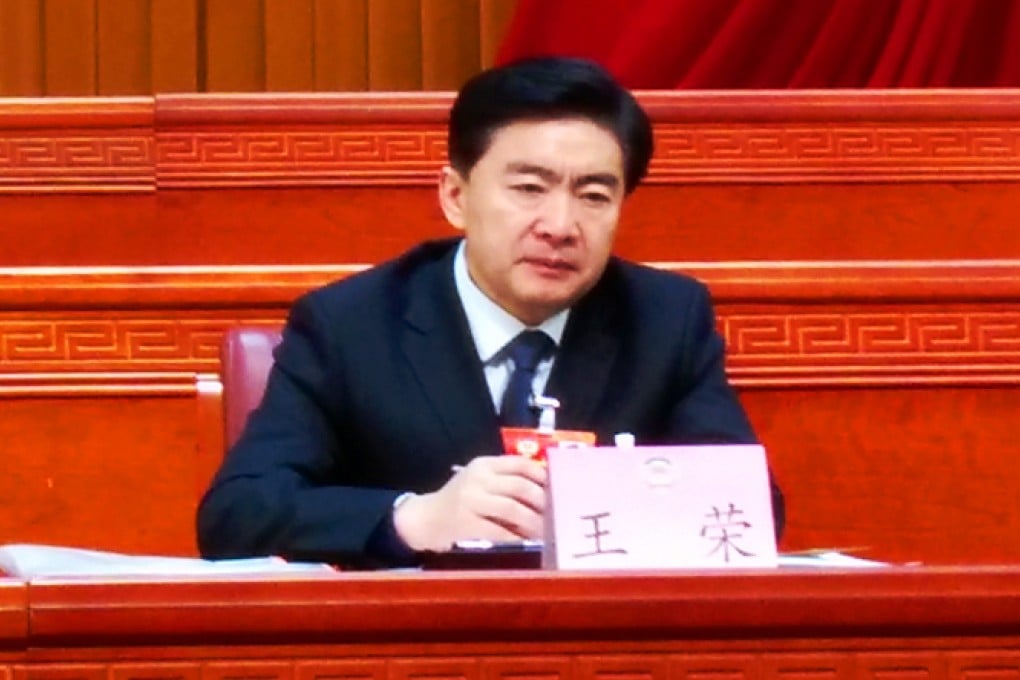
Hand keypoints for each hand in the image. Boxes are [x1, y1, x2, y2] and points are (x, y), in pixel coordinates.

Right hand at [392, 455, 546, 551]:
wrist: (425, 518)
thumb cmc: (460, 500)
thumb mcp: (480, 481)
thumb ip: (506, 480)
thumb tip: (547, 490)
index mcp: (485, 464)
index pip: (520, 463)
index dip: (542, 475)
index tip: (559, 487)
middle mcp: (478, 478)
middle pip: (520, 486)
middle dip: (543, 502)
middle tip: (558, 513)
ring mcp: (470, 499)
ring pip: (512, 508)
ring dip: (534, 522)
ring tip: (547, 530)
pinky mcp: (465, 521)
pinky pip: (499, 530)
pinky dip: (517, 537)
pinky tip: (528, 541)